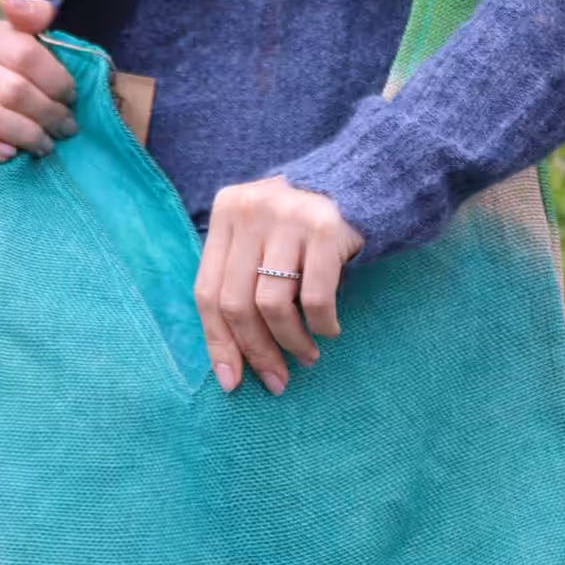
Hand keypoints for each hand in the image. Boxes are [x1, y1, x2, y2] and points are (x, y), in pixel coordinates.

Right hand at [0, 0, 79, 165]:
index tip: (72, 96)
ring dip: (26, 134)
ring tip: (47, 144)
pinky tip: (9, 154)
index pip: (24, 54)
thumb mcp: (44, 42)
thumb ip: (35, 15)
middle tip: (68, 126)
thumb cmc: (36, 76)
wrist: (12, 115)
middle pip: (11, 89)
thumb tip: (8, 2)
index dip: (56, 80)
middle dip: (48, 112)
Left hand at [194, 175, 365, 395]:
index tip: (231, 381)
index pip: (208, 290)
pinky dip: (321, 324)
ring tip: (306, 355)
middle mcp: (250, 210)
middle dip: (256, 351)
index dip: (218, 342)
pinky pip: (315, 296)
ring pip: (273, 304)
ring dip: (291, 342)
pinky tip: (328, 331)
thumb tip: (229, 362)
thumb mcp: (259, 239)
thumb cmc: (298, 227)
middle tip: (276, 378)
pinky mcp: (326, 228)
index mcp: (226, 213)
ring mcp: (288, 217)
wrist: (356, 184)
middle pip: (237, 303)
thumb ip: (239, 280)